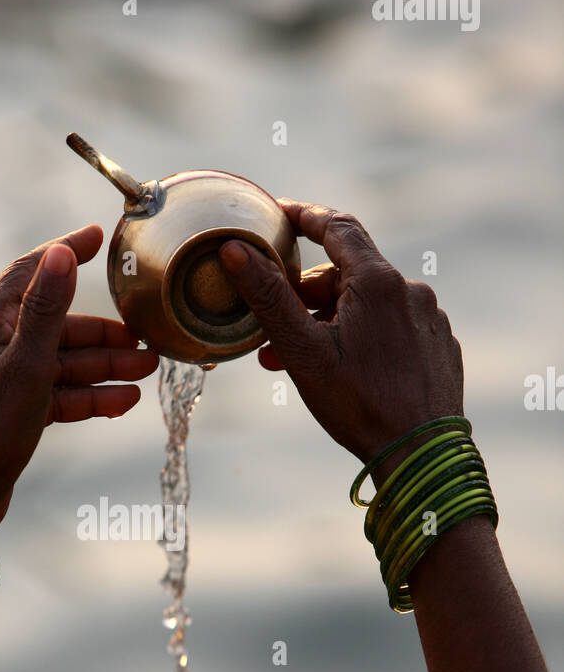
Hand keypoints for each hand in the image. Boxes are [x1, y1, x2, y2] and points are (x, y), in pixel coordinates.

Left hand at [0, 224, 158, 533]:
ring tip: (147, 372)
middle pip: (55, 325)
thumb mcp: (27, 365)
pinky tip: (122, 400)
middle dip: (103, 334)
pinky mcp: (6, 408)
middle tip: (146, 340)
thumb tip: (61, 254)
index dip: (66, 252)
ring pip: (58, 361)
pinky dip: (84, 394)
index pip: (30, 271)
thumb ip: (46, 309)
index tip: (98, 238)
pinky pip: (51, 392)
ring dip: (102, 366)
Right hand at [219, 202, 464, 479]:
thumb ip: (269, 297)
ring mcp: (428, 319)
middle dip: (304, 294)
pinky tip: (341, 370)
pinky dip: (360, 337)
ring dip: (328, 323)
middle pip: (347, 273)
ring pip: (367, 306)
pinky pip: (391, 328)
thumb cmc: (360, 405)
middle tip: (270, 324)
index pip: (336, 226)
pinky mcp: (437, 345)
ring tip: (294, 360)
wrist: (421, 455)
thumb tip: (234, 250)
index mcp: (377, 282)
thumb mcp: (303, 351)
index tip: (277, 216)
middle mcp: (410, 291)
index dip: (303, 216)